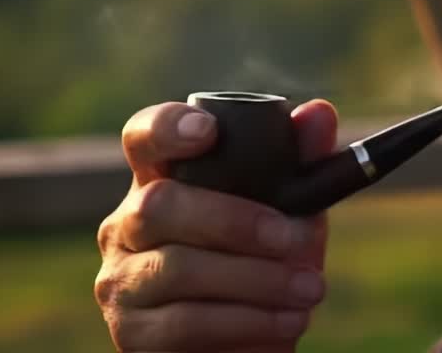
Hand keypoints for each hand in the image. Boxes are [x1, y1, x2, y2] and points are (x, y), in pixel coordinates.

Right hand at [95, 98, 337, 351]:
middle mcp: (128, 224)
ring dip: (256, 279)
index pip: (143, 137)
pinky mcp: (132, 333)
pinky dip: (247, 320)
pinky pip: (184, 323)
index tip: (208, 132)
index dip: (166, 128)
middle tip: (296, 238)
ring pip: (177, 268)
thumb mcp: (292, 211)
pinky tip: (288, 320)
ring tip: (310, 288)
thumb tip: (319, 112)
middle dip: (238, 221)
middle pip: (160, 205)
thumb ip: (303, 162)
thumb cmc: (268, 262)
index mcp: (163, 180)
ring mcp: (122, 279)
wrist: (253, 341)